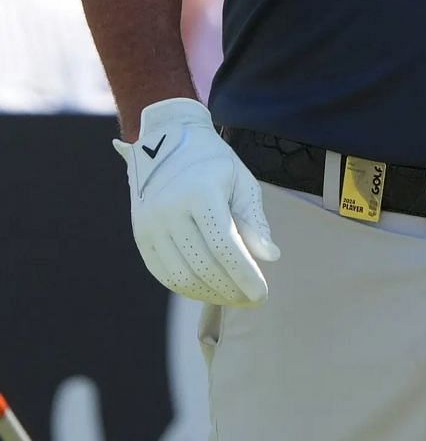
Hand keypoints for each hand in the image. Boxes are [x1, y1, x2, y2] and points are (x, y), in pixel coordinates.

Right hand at [113, 98, 279, 305]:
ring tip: (235, 297)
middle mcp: (169, 210)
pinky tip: (209, 290)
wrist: (167, 140)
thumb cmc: (214, 162)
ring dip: (210, 293)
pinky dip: (187, 287)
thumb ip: (254, 221)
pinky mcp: (140, 235)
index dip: (245, 275)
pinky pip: (163, 273)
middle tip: (253, 300)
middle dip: (232, 288)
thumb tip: (270, 257)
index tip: (263, 294)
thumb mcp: (242, 182)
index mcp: (199, 192)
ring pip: (181, 275)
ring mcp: (149, 224)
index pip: (225, 246)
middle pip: (204, 265)